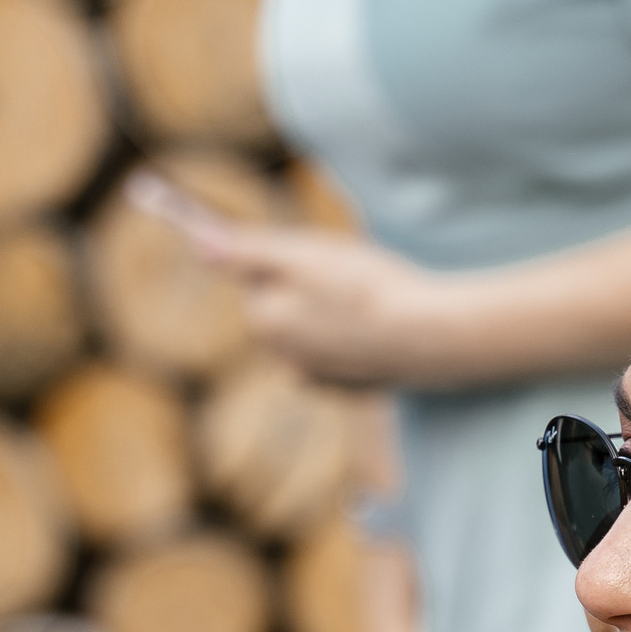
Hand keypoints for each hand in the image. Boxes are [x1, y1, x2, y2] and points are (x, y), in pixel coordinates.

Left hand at [188, 221, 448, 385]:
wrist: (431, 337)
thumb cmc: (367, 286)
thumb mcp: (303, 254)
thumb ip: (247, 250)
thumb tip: (199, 243)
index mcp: (265, 321)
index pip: (254, 276)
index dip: (282, 255)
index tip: (308, 246)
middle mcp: (283, 357)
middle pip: (280, 306)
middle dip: (303, 284)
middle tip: (346, 267)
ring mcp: (318, 378)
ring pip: (311, 329)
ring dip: (329, 310)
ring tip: (367, 295)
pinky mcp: (351, 388)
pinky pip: (341, 354)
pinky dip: (354, 338)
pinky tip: (381, 326)